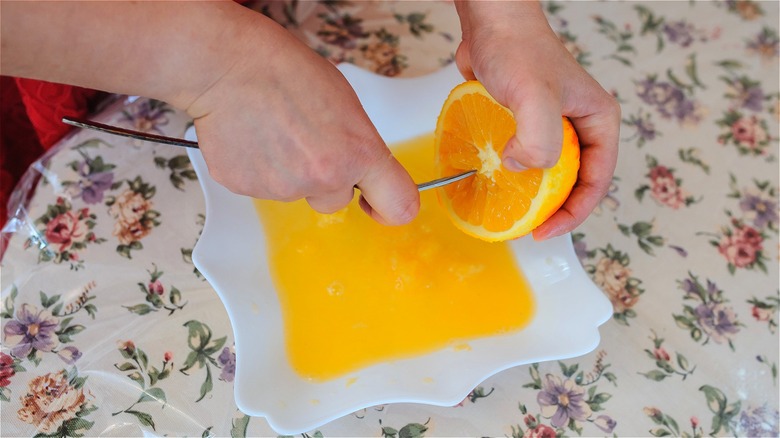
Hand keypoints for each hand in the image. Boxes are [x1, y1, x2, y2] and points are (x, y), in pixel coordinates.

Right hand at [186, 12, 419, 224]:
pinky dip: (259, 169)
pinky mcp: (247, 189)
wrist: (229, 64)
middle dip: (327, 181)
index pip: (399, 206)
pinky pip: (263, 187)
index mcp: (359, 154)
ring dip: (290, 172)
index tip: (377, 202)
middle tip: (307, 142)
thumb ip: (358, 146)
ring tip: (274, 130)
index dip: (389, 208)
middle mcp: (324, 178)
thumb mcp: (346, 104)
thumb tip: (358, 168)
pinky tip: (253, 137)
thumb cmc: (287, 71)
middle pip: (336, 201)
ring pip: (297, 193)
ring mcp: (283, 188)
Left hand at [454, 1, 620, 239]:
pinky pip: (524, 157)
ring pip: (548, 171)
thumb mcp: (537, 97)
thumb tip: (523, 169)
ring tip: (509, 213)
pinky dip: (513, 175)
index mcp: (598, 121)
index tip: (544, 231)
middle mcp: (579, 126)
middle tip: (526, 229)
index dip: (573, 213)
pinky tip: (494, 186)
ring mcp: (552, 124)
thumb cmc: (518, 49)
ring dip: (532, 195)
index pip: (596, 181)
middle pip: (573, 182)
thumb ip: (540, 140)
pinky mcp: (525, 122)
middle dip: (553, 209)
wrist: (490, 23)